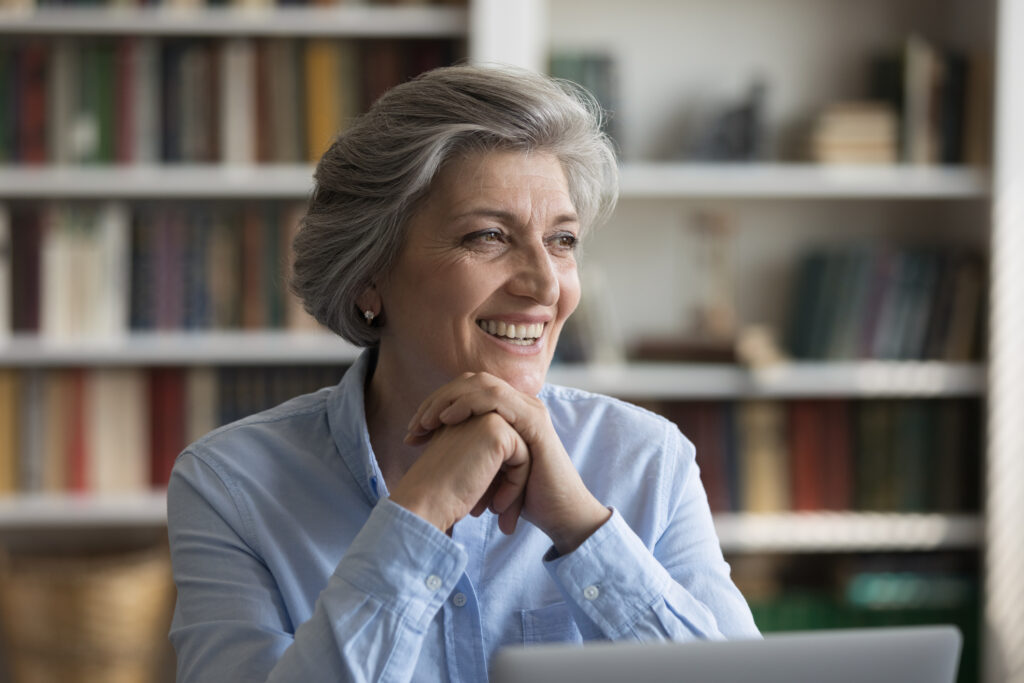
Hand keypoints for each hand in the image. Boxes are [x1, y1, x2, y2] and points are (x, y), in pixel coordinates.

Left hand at [406, 373, 610, 552]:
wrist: (558, 516)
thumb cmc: (520, 498)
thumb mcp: (486, 468)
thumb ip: (467, 448)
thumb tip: (430, 442)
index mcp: (509, 411)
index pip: (466, 390)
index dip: (436, 404)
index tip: (412, 432)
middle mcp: (520, 404)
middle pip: (471, 381)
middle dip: (438, 400)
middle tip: (414, 426)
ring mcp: (530, 409)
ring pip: (483, 384)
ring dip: (449, 400)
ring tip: (427, 423)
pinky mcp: (534, 422)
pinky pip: (497, 399)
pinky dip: (468, 404)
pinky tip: (448, 419)